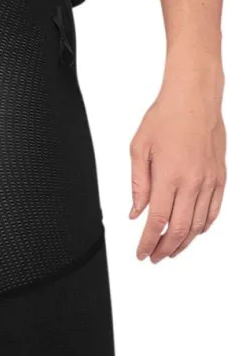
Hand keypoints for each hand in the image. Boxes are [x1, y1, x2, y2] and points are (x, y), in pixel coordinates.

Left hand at [130, 76, 225, 261]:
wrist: (194, 99)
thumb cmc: (165, 117)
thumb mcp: (139, 148)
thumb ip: (138, 183)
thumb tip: (136, 211)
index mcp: (168, 175)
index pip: (157, 221)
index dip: (148, 242)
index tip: (142, 252)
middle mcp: (192, 182)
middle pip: (179, 230)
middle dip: (164, 248)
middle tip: (154, 256)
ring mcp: (209, 181)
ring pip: (198, 225)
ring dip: (184, 242)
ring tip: (171, 249)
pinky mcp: (220, 177)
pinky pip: (214, 211)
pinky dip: (203, 227)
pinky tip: (194, 232)